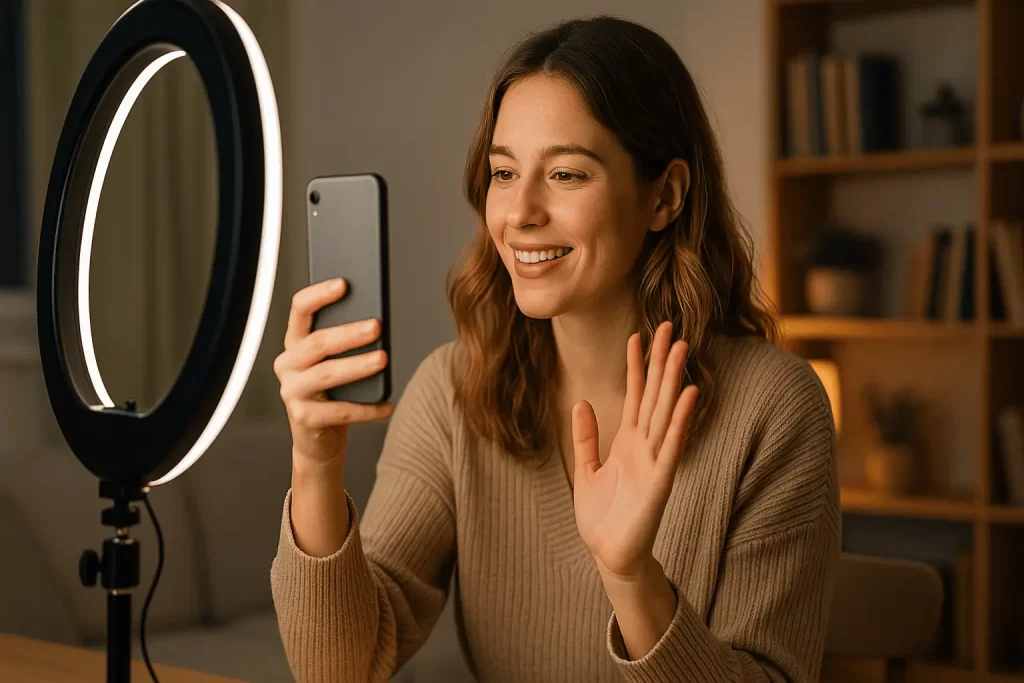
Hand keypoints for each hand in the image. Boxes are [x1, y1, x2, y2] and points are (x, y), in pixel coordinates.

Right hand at [274, 278, 393, 464]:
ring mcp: (292, 392)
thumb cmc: (335, 392)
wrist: (319, 438)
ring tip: (383, 359)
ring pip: (326, 374)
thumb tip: (376, 322)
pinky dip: (367, 409)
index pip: (299, 310)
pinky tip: (388, 405)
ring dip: (357, 366)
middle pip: (316, 343)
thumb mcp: (338, 362)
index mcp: (296, 343)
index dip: (319, 295)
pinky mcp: (304, 419)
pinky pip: (340, 411)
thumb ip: (347, 342)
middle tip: (377, 327)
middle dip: (348, 334)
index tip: (344, 283)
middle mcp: (288, 364)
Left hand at [572, 321, 697, 578]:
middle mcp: (644, 445)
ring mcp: (655, 460)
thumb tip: (581, 402)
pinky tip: (690, 393)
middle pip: (655, 394)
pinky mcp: (661, 480)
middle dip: (661, 361)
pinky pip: (673, 444)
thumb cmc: (601, 517)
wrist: (609, 555)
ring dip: (674, 379)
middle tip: (669, 326)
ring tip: (682, 347)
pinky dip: (681, 419)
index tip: (638, 334)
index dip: (636, 365)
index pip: (634, 395)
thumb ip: (586, 438)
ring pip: (666, 411)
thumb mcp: (586, 470)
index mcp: (626, 442)